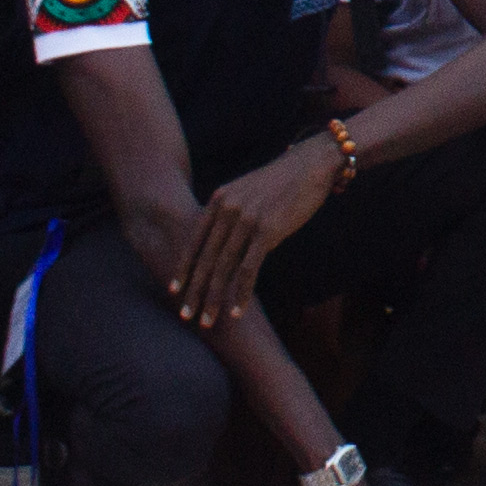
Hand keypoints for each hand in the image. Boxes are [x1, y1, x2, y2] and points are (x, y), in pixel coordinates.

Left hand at [174, 146, 345, 329]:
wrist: (310, 165)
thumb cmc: (281, 182)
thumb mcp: (246, 191)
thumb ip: (230, 214)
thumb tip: (223, 243)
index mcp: (219, 200)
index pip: (194, 241)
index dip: (183, 268)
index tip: (174, 290)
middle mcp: (228, 209)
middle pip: (206, 259)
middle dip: (195, 291)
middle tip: (186, 315)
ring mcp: (246, 220)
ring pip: (224, 268)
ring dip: (215, 298)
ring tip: (209, 321)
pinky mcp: (268, 230)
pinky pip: (249, 269)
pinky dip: (242, 293)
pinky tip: (238, 310)